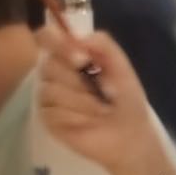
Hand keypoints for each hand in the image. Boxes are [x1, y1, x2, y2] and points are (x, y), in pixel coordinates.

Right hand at [30, 24, 166, 174]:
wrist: (129, 136)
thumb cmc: (126, 101)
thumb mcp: (121, 66)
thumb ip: (103, 44)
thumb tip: (78, 38)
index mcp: (70, 57)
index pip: (46, 38)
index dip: (56, 43)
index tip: (81, 58)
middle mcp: (56, 75)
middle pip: (48, 65)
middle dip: (77, 80)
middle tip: (98, 91)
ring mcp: (49, 98)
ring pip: (50, 90)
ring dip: (81, 102)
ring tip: (97, 111)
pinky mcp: (48, 120)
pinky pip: (51, 112)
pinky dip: (74, 117)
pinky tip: (87, 123)